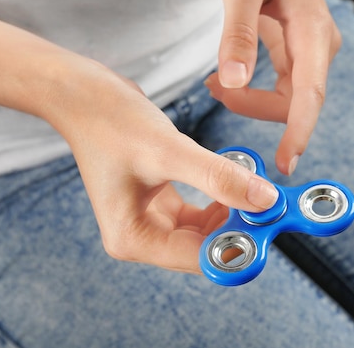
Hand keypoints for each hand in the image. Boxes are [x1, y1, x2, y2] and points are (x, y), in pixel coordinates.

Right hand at [52, 68, 279, 273]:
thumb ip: (218, 178)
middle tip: (270, 202)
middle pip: (204, 248)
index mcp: (133, 238)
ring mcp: (149, 220)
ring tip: (254, 186)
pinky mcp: (159, 202)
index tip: (271, 223)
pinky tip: (235, 178)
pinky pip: (200, 211)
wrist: (83, 95)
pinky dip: (220, 197)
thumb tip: (265, 201)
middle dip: (239, 227)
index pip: (199, 258)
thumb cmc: (110, 121)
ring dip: (233, 212)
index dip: (239, 244)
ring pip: (206, 230)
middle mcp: (140, 236)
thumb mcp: (169, 151)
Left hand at [206, 0, 341, 174]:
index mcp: (312, 32)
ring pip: (287, 97)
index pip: (310, 94)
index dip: (299, 133)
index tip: (285, 164)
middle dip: (255, 108)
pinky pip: (282, 84)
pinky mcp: (299, 48)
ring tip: (216, 84)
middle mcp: (319, 45)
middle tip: (216, 91)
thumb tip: (234, 81)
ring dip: (252, 101)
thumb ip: (238, 35)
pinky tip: (229, 80)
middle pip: (296, 101)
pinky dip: (254, 90)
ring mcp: (311, 48)